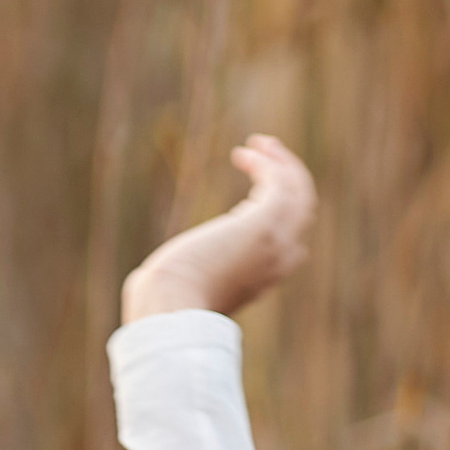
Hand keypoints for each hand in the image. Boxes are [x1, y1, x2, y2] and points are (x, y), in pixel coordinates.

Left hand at [120, 134, 316, 323]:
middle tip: (268, 151)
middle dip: (290, 176)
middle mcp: (283, 258)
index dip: (283, 204)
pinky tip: (241, 155)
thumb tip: (145, 277)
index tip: (260, 183)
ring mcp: (277, 242)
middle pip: (304, 207)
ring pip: (299, 190)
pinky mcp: (263, 225)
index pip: (294, 234)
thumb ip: (191, 276)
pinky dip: (266, 163)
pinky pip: (279, 182)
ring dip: (282, 162)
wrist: (172, 306)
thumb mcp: (191, 284)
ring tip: (258, 143)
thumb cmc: (170, 298)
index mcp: (270, 273)